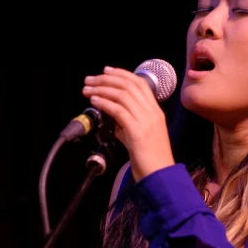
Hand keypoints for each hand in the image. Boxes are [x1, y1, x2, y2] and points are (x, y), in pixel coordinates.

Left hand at [82, 66, 174, 180]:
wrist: (160, 176)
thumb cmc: (150, 160)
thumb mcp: (139, 136)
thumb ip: (127, 124)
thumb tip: (112, 116)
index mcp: (155, 112)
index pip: (139, 84)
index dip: (121, 74)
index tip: (106, 71)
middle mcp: (152, 112)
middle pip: (128, 85)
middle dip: (106, 79)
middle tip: (90, 79)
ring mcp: (146, 121)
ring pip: (122, 95)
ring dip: (102, 89)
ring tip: (87, 89)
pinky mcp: (138, 131)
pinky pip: (119, 110)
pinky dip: (104, 103)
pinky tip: (94, 101)